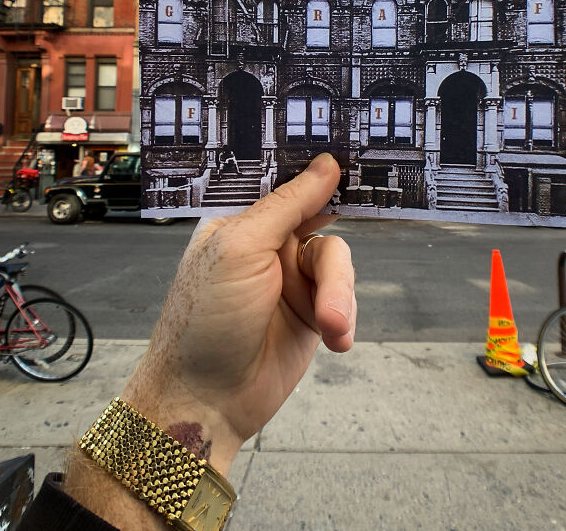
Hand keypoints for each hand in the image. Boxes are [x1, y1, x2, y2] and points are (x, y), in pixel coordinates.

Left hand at [122, 152, 355, 471]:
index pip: (288, 183)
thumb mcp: (242, 249)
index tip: (359, 164)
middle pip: (323, 227)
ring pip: (337, 265)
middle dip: (332, 267)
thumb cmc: (206, 319)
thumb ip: (288, 205)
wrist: (206, 402)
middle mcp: (268, 244)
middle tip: (330, 300)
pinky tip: (334, 340)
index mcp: (242, 220)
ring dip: (338, 297)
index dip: (320, 174)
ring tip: (331, 327)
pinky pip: (344, 299)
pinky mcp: (311, 314)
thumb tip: (326, 163)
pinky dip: (343, 318)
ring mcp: (290, 280)